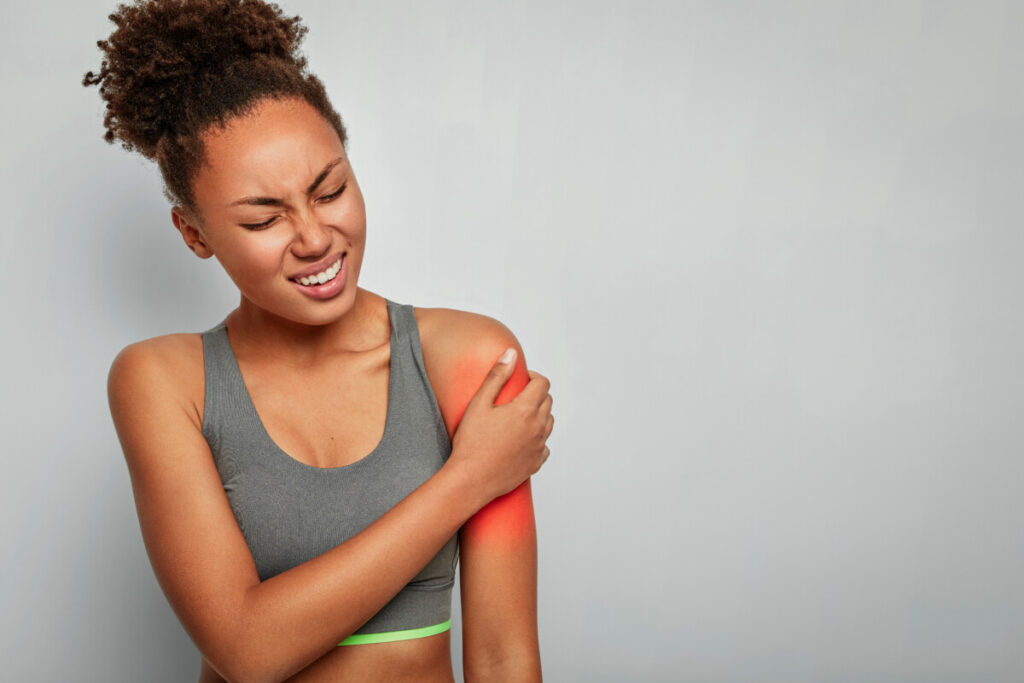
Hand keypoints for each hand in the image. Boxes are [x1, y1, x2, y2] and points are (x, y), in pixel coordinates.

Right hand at [446, 348, 553, 503]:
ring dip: (539, 414)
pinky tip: (521, 439)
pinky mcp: (536, 463)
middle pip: (548, 401)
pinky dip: (537, 438)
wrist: (471, 480)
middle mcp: (538, 428)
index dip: (533, 377)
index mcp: (526, 410)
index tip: (522, 379)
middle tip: (517, 396)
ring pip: (549, 422)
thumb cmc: (471, 442)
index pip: (543, 384)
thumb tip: (511, 353)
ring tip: (518, 417)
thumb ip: (497, 376)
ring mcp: (539, 447)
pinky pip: (544, 445)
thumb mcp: (479, 403)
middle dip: (536, 394)